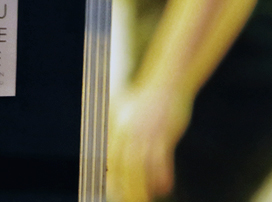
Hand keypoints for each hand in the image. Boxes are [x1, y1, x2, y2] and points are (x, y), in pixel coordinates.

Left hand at [106, 84, 193, 201]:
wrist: (167, 82)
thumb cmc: (145, 98)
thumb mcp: (122, 107)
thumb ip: (112, 125)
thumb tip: (104, 147)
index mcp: (116, 125)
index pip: (109, 157)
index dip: (110, 176)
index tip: (112, 192)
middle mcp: (128, 129)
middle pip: (123, 166)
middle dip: (125, 188)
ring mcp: (146, 131)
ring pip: (141, 167)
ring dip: (143, 187)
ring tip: (146, 199)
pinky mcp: (164, 133)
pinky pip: (161, 160)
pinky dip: (162, 176)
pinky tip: (164, 187)